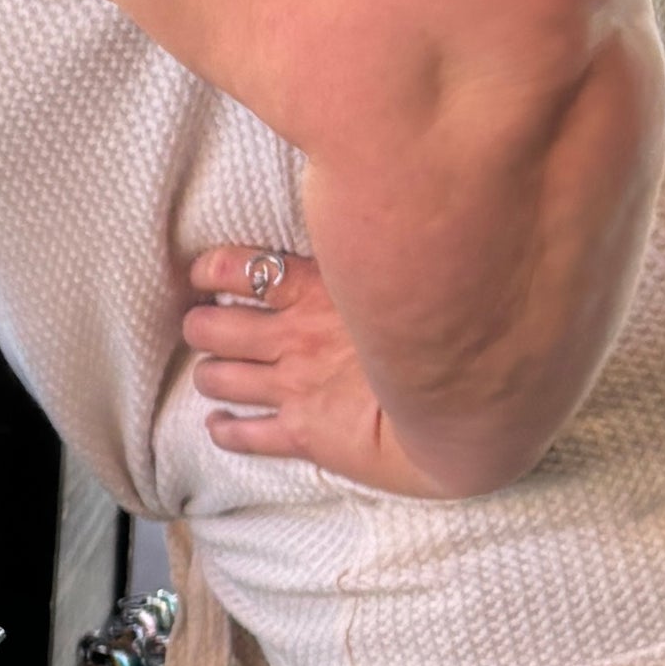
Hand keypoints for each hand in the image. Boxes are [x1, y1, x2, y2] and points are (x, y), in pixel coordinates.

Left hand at [181, 246, 446, 495]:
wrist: (463, 404)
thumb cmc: (447, 330)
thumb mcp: (403, 274)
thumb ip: (370, 257)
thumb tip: (358, 231)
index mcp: (318, 290)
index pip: (238, 268)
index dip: (210, 271)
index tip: (204, 275)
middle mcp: (295, 337)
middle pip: (213, 328)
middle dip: (200, 327)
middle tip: (205, 329)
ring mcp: (294, 386)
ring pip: (219, 378)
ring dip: (209, 374)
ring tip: (213, 374)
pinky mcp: (302, 433)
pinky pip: (244, 434)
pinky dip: (222, 430)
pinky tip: (218, 426)